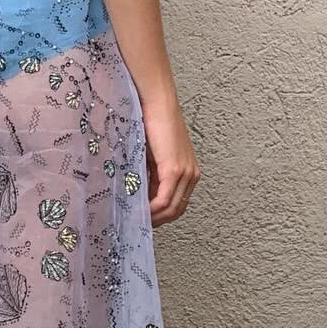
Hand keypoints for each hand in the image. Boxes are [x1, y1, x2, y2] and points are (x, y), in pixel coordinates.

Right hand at [142, 97, 199, 226]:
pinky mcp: (174, 169)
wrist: (156, 103)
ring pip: (171, 208)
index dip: (161, 216)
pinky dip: (151, 209)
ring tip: (135, 220)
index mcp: (189, 172)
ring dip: (153, 218)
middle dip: (157, 221)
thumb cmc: (151, 123)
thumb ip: (150, 175)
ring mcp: (185, 173)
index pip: (178, 204)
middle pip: (176, 210)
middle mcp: (191, 174)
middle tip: (137, 225)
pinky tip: (138, 211)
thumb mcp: (152, 156)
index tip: (143, 220)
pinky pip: (164, 199)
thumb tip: (139, 196)